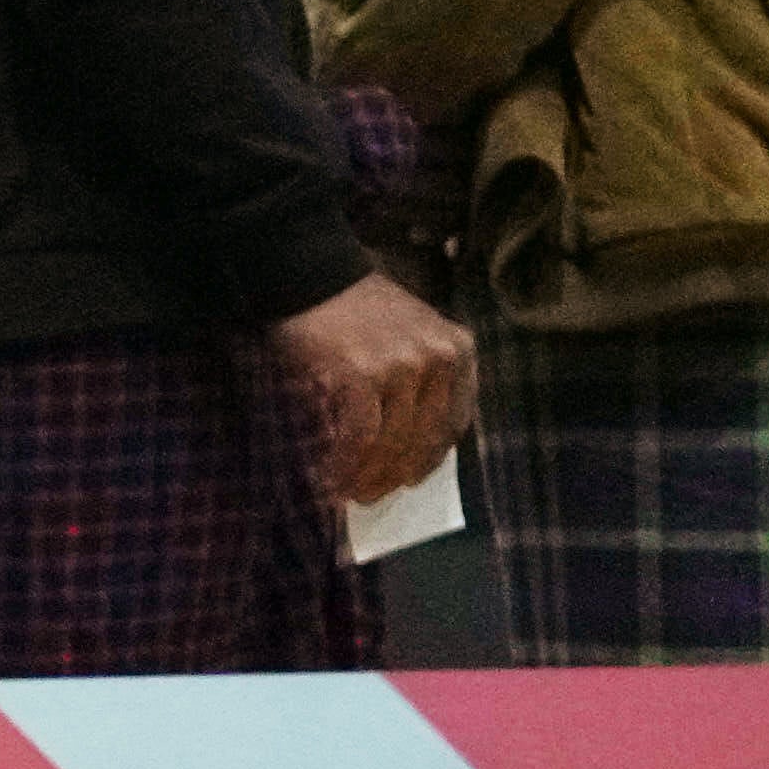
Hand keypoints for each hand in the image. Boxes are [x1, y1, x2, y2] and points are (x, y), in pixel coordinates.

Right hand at [271, 270, 473, 510]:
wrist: (309, 273)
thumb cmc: (355, 305)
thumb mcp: (412, 332)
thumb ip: (424, 375)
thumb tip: (410, 441)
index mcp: (458, 348)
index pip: (455, 421)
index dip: (432, 457)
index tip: (410, 477)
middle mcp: (438, 359)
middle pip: (425, 438)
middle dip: (399, 474)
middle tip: (374, 495)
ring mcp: (402, 367)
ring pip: (393, 443)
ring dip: (371, 476)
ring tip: (352, 492)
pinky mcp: (362, 376)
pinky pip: (359, 436)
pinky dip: (346, 464)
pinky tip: (333, 477)